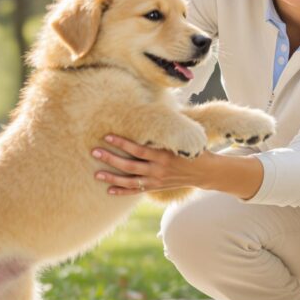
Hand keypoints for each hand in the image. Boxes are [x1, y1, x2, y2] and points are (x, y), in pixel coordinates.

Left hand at [92, 134, 206, 195]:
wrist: (205, 171)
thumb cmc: (192, 148)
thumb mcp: (182, 136)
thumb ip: (166, 127)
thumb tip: (153, 108)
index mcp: (164, 154)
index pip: (138, 149)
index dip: (122, 144)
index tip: (107, 137)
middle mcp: (158, 169)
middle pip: (130, 165)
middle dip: (111, 159)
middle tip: (94, 152)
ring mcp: (156, 180)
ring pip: (130, 181)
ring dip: (112, 177)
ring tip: (96, 173)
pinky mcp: (156, 187)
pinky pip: (136, 191)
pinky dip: (123, 191)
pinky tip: (109, 190)